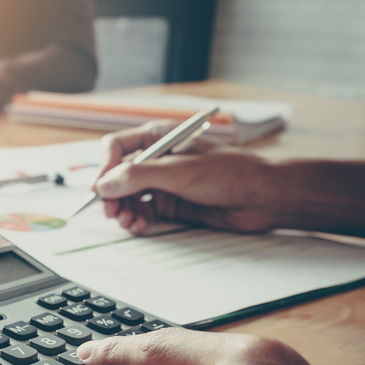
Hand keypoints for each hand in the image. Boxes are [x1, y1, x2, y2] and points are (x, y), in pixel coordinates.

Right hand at [93, 121, 283, 233]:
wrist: (263, 198)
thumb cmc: (232, 173)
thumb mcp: (180, 172)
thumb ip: (138, 176)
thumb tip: (103, 184)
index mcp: (158, 139)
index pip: (116, 148)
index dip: (105, 167)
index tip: (101, 188)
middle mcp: (157, 160)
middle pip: (117, 176)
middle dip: (111, 195)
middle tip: (112, 212)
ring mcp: (162, 183)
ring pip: (126, 197)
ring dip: (122, 210)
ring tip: (128, 222)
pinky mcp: (169, 204)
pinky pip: (141, 212)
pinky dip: (135, 221)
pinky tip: (139, 226)